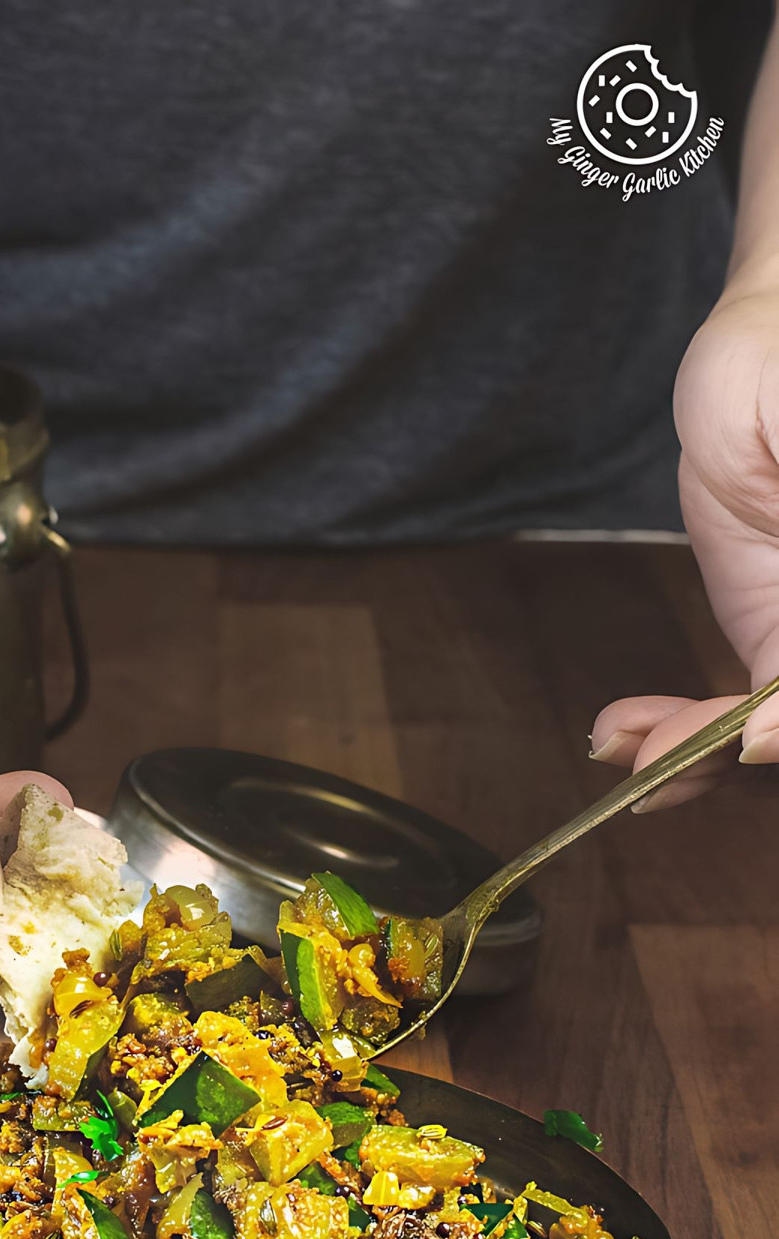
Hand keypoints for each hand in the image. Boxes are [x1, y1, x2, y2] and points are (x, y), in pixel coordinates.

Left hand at [589, 281, 778, 806]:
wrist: (767, 332)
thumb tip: (778, 700)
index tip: (749, 738)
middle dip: (730, 752)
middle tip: (654, 759)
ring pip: (767, 731)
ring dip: (693, 756)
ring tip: (623, 746)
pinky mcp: (769, 634)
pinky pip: (736, 709)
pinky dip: (680, 731)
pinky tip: (625, 730)